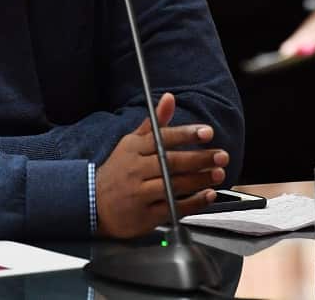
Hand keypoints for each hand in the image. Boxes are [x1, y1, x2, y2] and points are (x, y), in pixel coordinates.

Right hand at [95, 92, 229, 238]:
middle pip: (171, 162)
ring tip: (218, 173)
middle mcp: (135, 170)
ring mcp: (138, 194)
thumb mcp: (132, 142)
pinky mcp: (144, 216)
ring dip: (199, 179)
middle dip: (199, 158)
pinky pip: (172, 208)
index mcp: (133, 148)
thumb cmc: (119, 170)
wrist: (93, 204)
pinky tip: (207, 195)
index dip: (186, 135)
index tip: (207, 132)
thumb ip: (155, 122)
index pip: (162, 138)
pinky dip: (193, 202)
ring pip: (173, 185)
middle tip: (221, 155)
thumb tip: (170, 98)